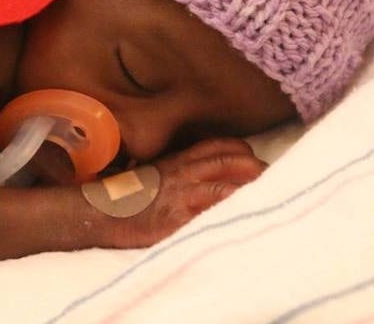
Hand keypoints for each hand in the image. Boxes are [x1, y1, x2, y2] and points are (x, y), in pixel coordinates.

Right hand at [113, 137, 265, 247]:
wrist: (96, 212)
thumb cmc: (124, 197)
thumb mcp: (153, 175)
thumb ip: (178, 172)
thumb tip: (202, 178)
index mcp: (178, 160)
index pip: (221, 145)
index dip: (244, 151)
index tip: (257, 163)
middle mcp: (183, 173)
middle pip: (232, 162)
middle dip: (258, 170)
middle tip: (278, 181)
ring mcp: (181, 196)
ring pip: (227, 189)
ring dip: (252, 195)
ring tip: (272, 203)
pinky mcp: (176, 221)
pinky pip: (210, 218)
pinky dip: (230, 220)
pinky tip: (244, 227)